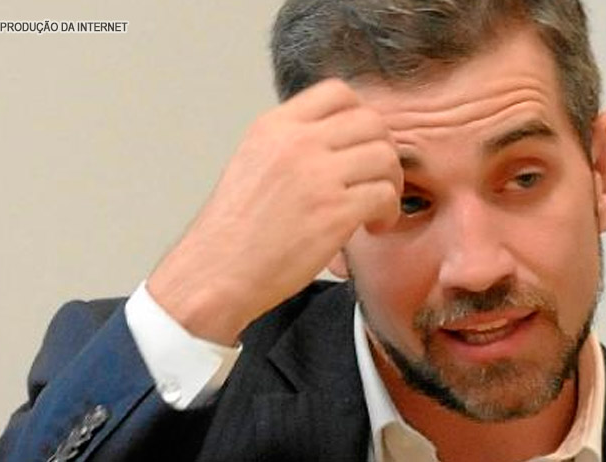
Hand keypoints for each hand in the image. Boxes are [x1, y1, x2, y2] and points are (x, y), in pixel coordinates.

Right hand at [147, 79, 401, 344]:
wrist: (214, 273)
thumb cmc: (233, 231)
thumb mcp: (252, 163)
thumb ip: (290, 144)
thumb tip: (337, 139)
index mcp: (273, 126)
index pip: (338, 92)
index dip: (361, 117)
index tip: (360, 148)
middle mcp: (296, 143)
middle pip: (372, 122)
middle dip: (384, 151)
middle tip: (376, 180)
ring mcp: (316, 176)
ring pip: (385, 157)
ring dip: (391, 183)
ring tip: (375, 209)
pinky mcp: (333, 212)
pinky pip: (385, 195)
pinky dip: (389, 212)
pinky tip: (372, 227)